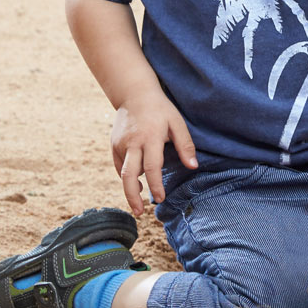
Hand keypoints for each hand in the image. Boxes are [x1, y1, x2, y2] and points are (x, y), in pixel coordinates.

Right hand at [110, 89, 197, 215]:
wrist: (135, 94)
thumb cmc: (160, 110)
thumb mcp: (177, 123)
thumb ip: (185, 145)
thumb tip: (194, 167)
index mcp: (150, 138)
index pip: (151, 168)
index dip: (155, 186)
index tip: (160, 199)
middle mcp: (132, 143)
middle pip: (129, 176)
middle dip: (132, 197)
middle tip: (139, 213)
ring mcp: (120, 144)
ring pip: (123, 173)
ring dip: (130, 188)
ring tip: (139, 200)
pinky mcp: (113, 145)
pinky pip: (119, 166)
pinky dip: (126, 175)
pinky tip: (136, 179)